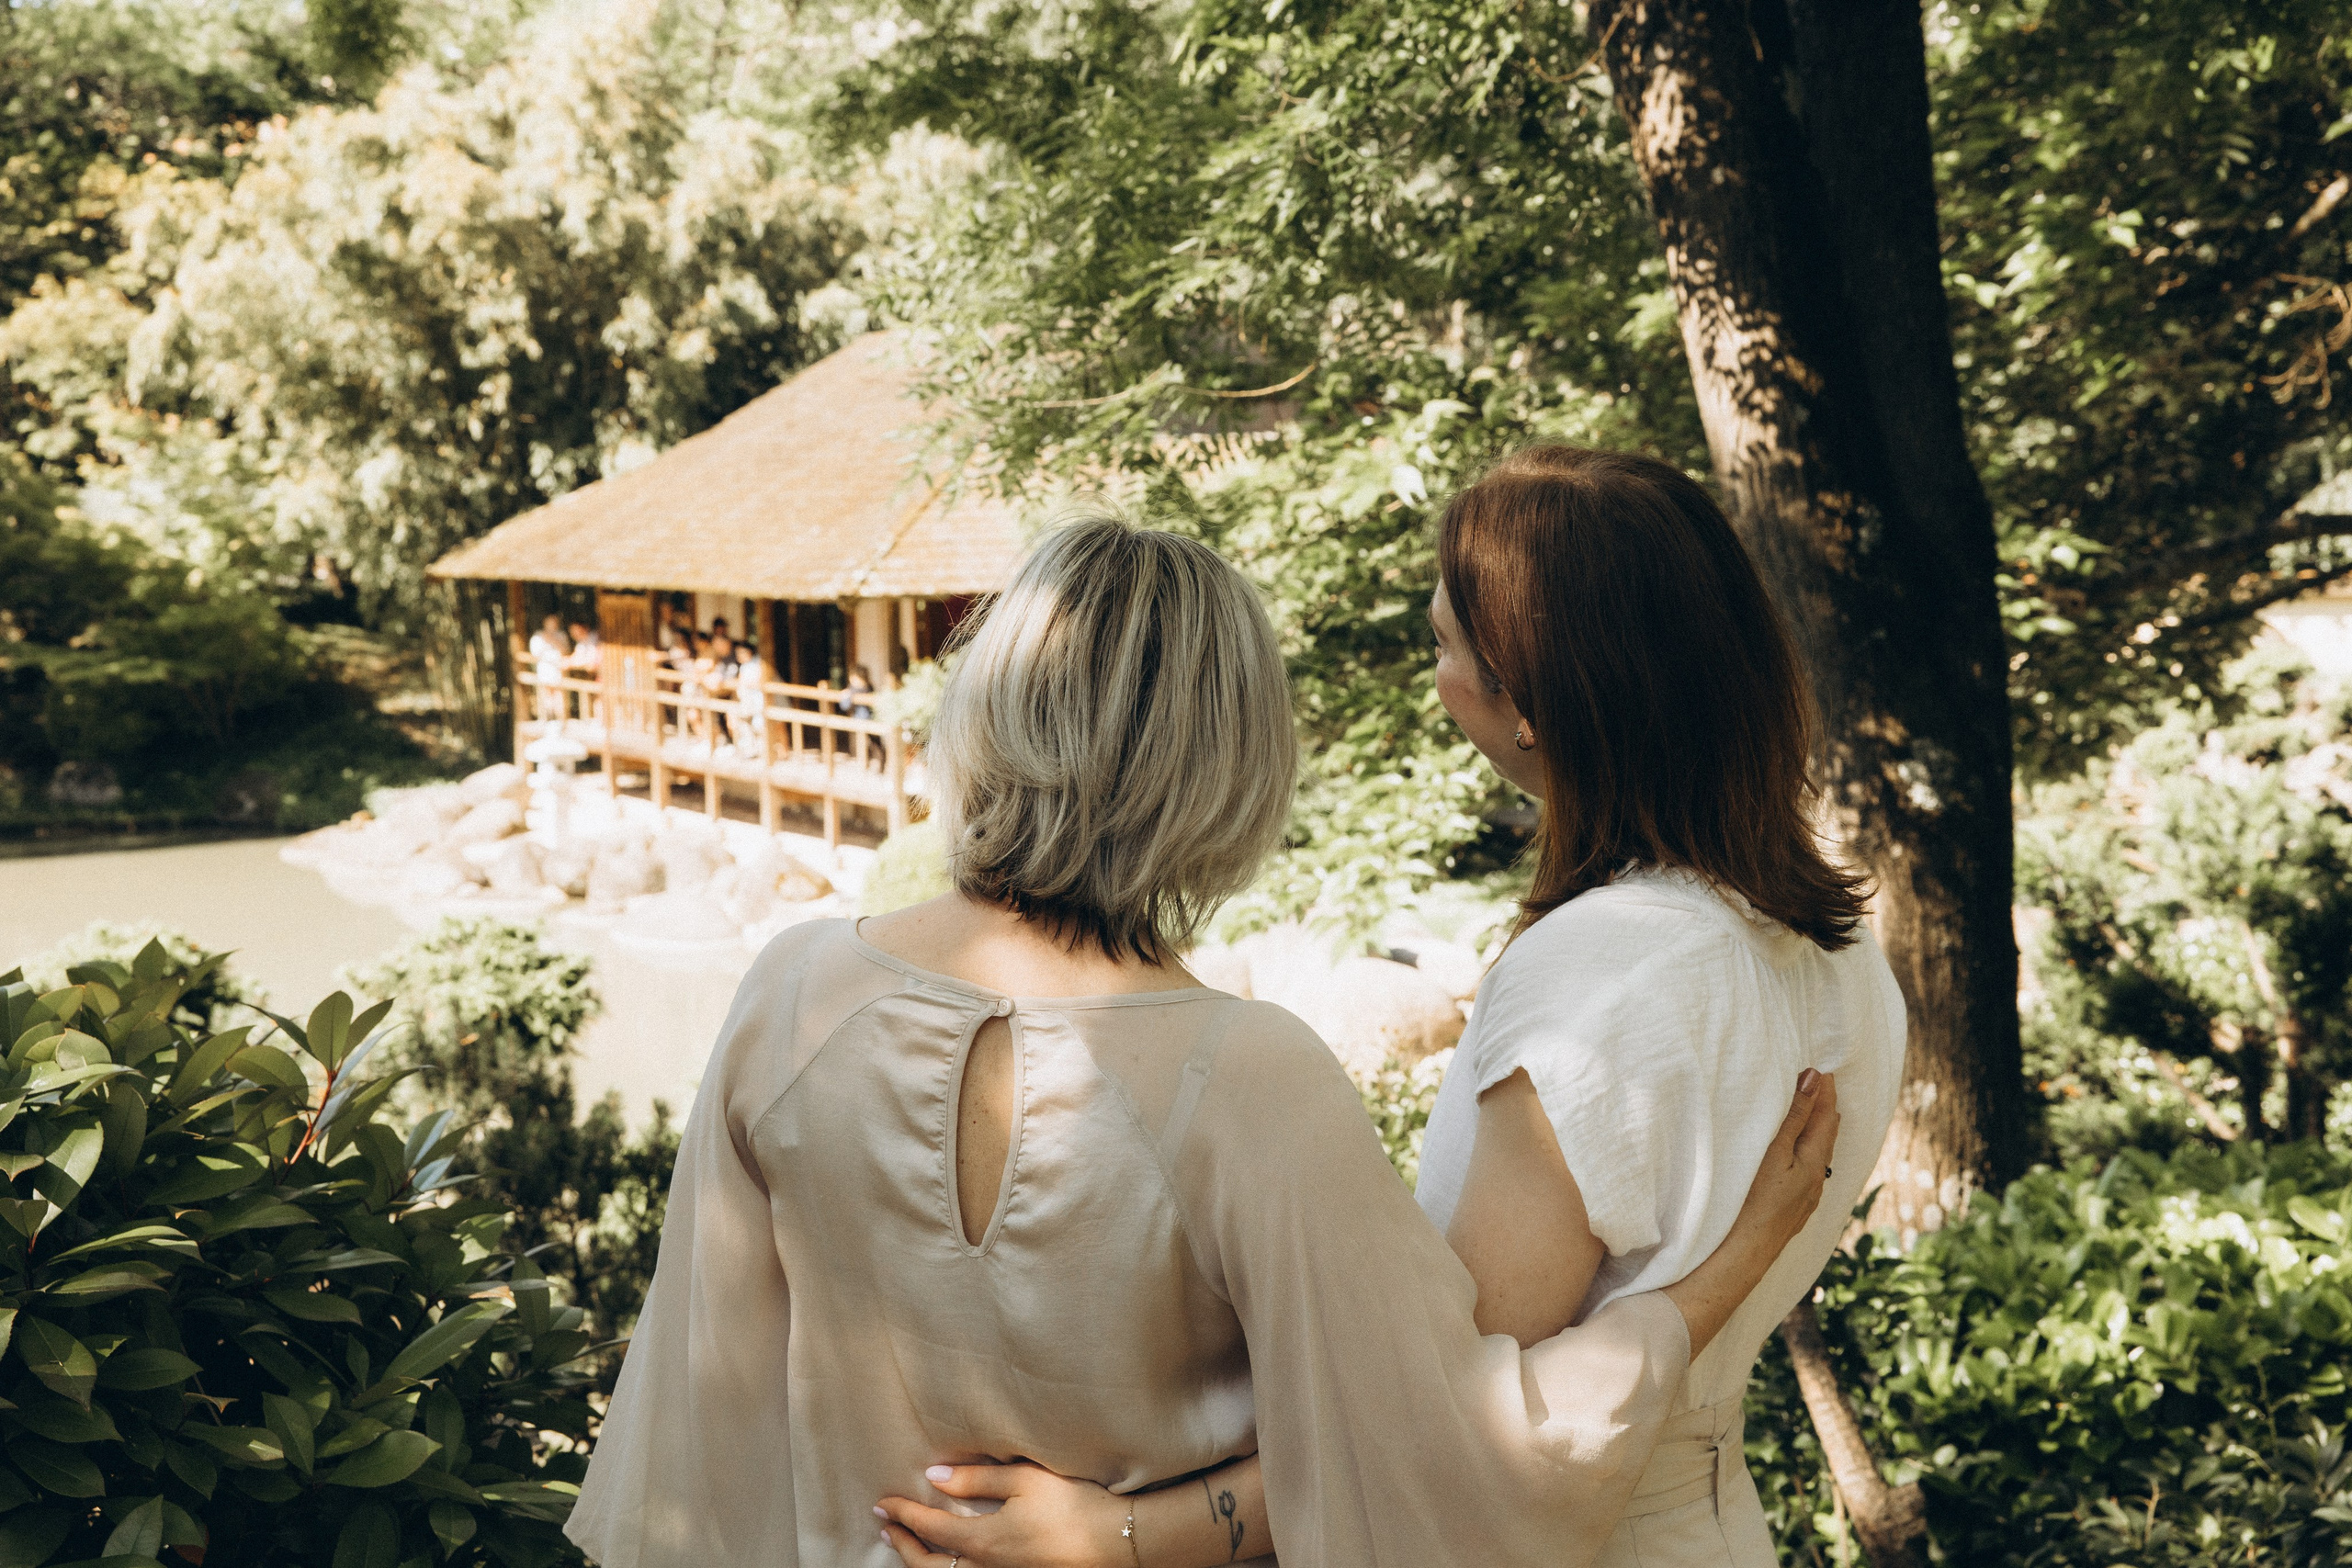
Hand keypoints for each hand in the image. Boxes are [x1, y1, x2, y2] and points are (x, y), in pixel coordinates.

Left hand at [877, 1463, 1129, 1567]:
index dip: (904, 1515)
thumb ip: (977, 1479)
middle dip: (904, 1545)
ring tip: (908, 1548)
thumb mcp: (1023, 1481)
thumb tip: (934, 1476)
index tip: (883, 1504)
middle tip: (886, 1527)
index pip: (931, 1529)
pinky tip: (951, 1562)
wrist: (1116, 1543)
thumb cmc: (1073, 1506)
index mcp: (984, 1541)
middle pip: (929, 1566)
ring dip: (920, 1564)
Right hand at [1740, 1068, 1840, 1252]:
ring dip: (1816, 1127)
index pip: (1826, 1116)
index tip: (1822, 1066)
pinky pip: (1808, 1168)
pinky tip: (1798, 1151)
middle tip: (1820, 1081)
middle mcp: (1817, 1179)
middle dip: (1824, 1106)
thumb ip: (1794, 1116)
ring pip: (1818, 1153)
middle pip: (1827, 1134)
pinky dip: (1807, 1148)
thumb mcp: (1775, 1152)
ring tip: (1812, 1109)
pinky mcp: (1793, 1207)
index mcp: (1815, 1162)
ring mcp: (1806, 1196)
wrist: (1745, 1254)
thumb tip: (1814, 1079)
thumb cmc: (1755, 1202)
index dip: (1824, 1090)